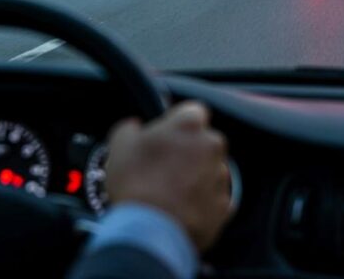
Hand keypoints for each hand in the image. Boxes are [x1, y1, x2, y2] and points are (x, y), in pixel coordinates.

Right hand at [104, 101, 232, 250]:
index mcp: (190, 124)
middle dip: (187, 151)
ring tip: (169, 193)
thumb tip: (134, 127)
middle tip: (163, 167)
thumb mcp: (119, 144)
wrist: (151, 231)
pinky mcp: (224, 205)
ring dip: (194, 176)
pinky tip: (179, 208)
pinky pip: (212, 198)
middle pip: (202, 141)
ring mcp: (221, 177)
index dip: (177, 123)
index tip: (165, 137)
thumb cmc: (135, 183)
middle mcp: (212, 145)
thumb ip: (130, 128)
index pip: (192, 111)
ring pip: (209, 170)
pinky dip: (200, 201)